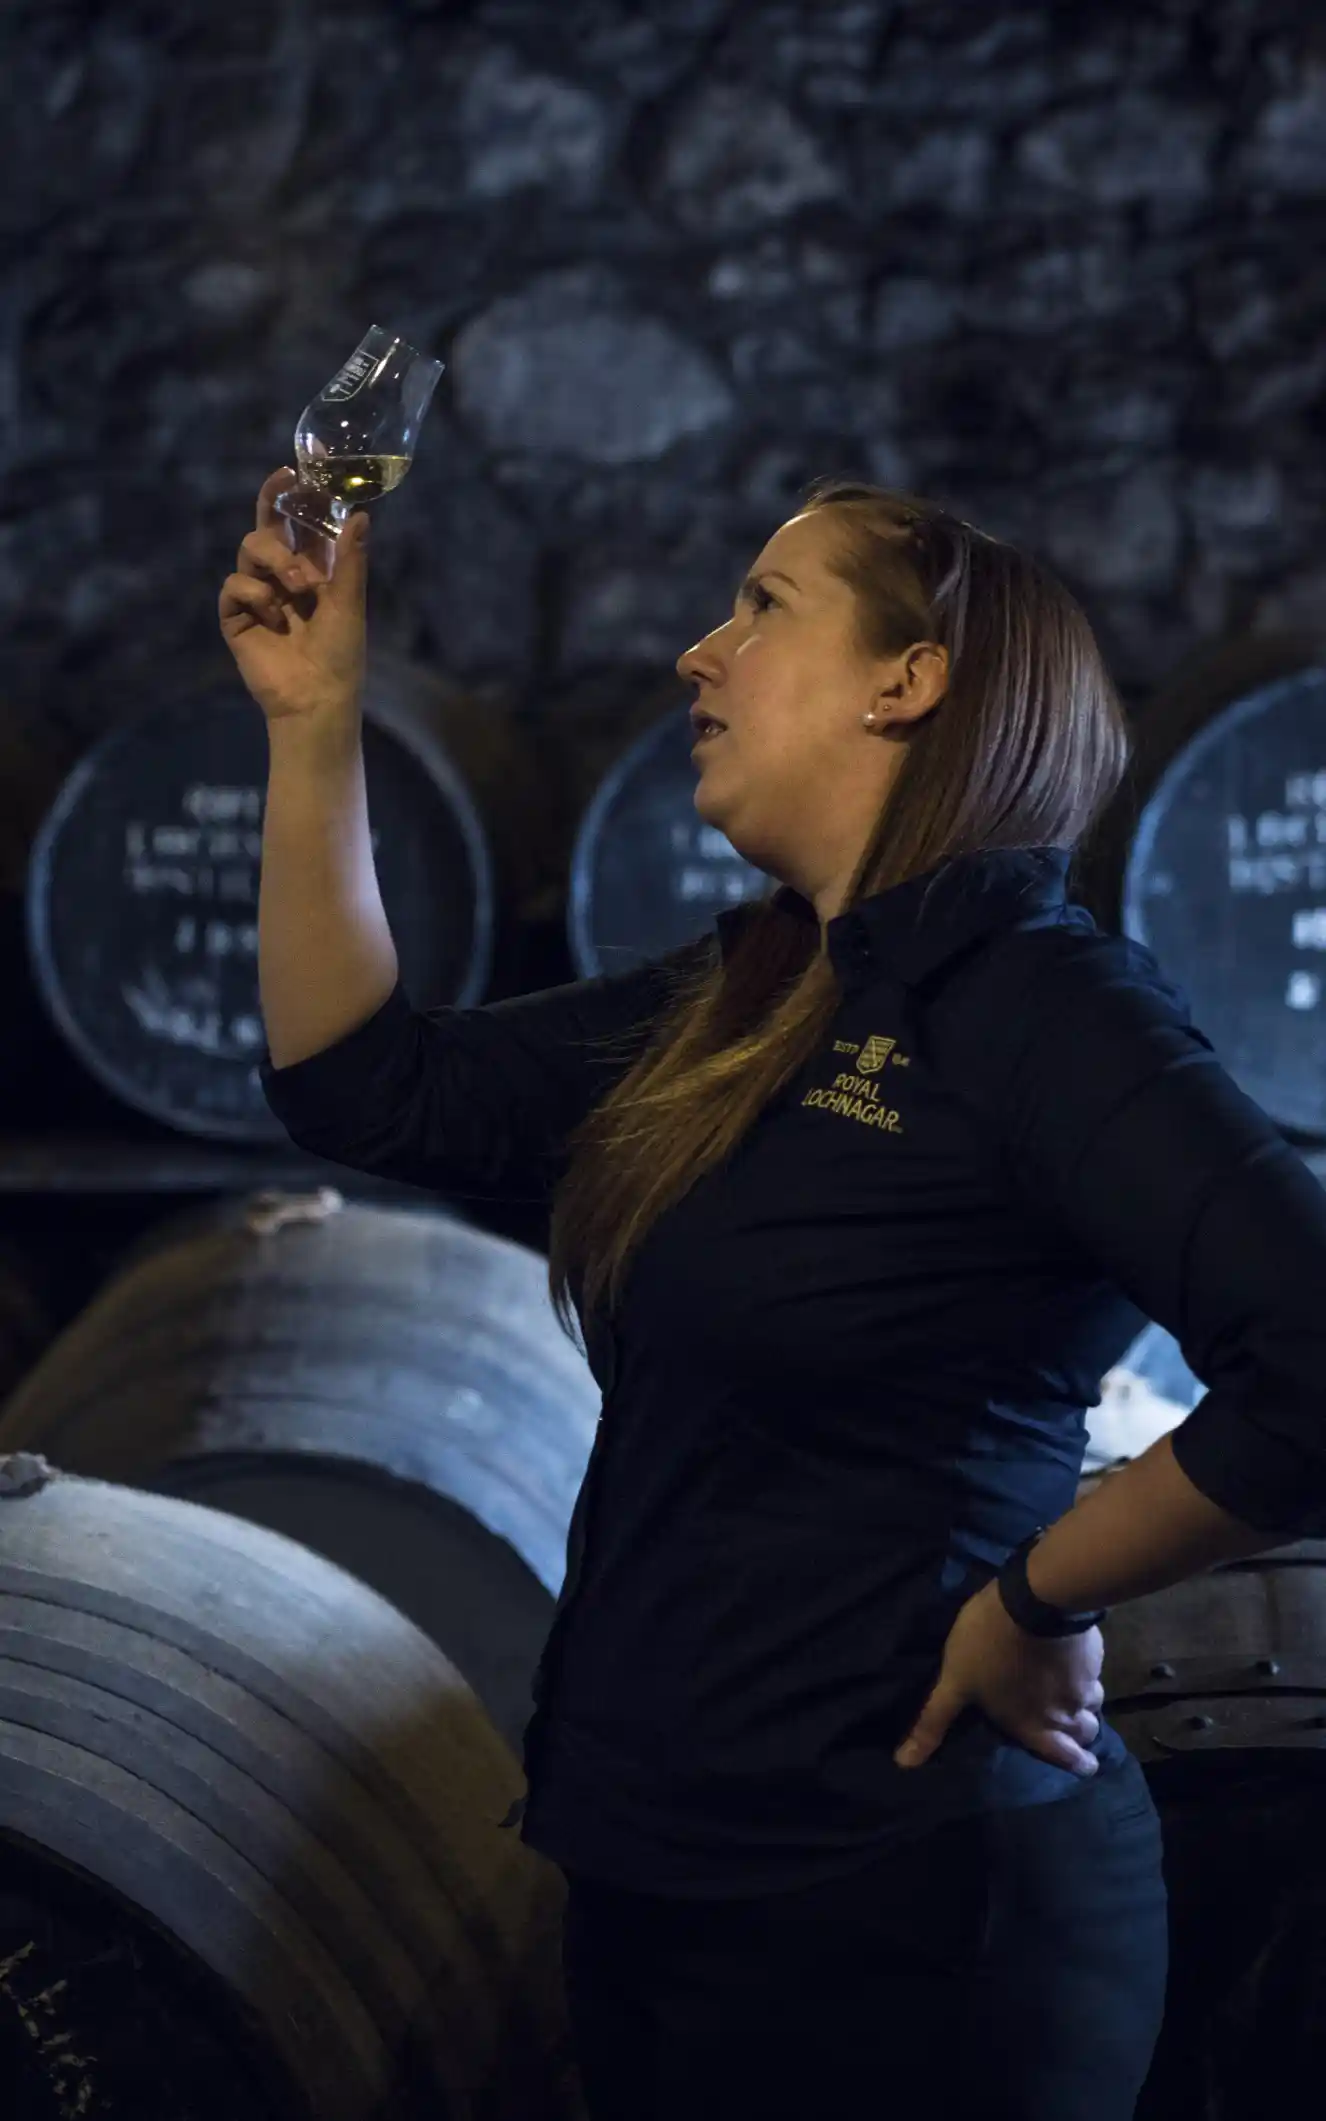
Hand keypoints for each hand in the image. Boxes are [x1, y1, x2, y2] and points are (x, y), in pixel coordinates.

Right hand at [218, 468, 369, 723]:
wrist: (317, 699)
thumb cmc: (341, 656)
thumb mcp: (350, 603)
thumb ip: (350, 559)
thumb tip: (362, 514)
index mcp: (313, 570)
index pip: (299, 524)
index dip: (295, 496)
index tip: (295, 470)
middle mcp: (282, 577)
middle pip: (266, 526)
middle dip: (272, 503)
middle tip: (284, 483)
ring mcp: (257, 595)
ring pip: (250, 548)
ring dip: (276, 558)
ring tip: (299, 586)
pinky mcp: (236, 617)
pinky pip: (234, 585)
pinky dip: (255, 594)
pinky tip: (275, 616)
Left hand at [894, 1578, 1104, 1775]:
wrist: (1033, 1599)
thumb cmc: (988, 1645)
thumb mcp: (954, 1683)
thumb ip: (934, 1722)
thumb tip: (904, 1763)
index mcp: (1034, 1725)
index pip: (1065, 1757)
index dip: (1077, 1765)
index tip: (1086, 1768)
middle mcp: (1065, 1711)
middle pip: (1086, 1733)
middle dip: (1082, 1738)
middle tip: (1079, 1735)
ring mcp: (1084, 1682)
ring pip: (1094, 1703)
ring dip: (1088, 1706)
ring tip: (1080, 1700)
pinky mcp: (1093, 1652)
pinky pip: (1096, 1672)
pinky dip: (1089, 1675)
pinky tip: (1079, 1664)